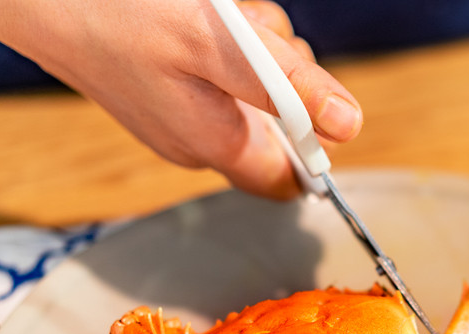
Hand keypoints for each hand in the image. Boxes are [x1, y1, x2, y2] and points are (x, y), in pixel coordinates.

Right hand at [0, 0, 360, 198]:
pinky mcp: (162, 84)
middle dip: (286, 76)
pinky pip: (218, 69)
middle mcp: (197, 140)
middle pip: (278, 124)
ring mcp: (177, 112)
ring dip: (257, 47)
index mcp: (214, 146)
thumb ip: (287, 89)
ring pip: (251, 88)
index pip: (288, 181)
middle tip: (259, 33)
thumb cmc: (119, 16)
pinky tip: (203, 13)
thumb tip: (348, 126)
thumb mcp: (222, 48)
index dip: (316, 150)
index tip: (320, 107)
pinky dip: (225, 40)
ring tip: (227, 15)